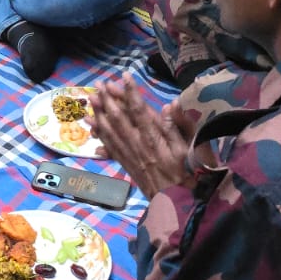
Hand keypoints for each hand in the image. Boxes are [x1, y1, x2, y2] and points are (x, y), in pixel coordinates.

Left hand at [88, 77, 191, 197]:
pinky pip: (108, 146)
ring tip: (90, 99)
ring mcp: (129, 154)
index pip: (139, 110)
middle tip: (99, 83)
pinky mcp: (125, 163)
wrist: (175, 203)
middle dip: (108, 99)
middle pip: (119, 118)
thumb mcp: (190, 150)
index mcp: (153, 138)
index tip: (125, 76)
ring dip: (99, 113)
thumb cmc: (187, 174)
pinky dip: (99, 134)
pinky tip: (91, 126)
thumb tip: (171, 104)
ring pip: (109, 130)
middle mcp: (137, 144)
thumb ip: (179, 127)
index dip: (131, 92)